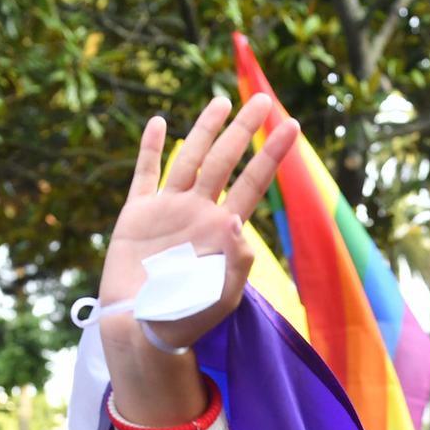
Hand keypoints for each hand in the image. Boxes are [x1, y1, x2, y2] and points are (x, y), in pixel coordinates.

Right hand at [98, 96, 299, 358]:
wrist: (140, 329)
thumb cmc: (185, 319)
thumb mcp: (221, 296)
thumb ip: (236, 261)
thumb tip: (237, 220)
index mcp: (224, 229)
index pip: (254, 182)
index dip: (272, 154)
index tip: (291, 126)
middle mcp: (199, 211)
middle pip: (227, 161)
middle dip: (245, 130)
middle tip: (264, 100)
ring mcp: (168, 209)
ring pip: (191, 158)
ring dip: (205, 130)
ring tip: (221, 101)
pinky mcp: (138, 214)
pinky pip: (146, 174)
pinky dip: (151, 149)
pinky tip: (160, 124)